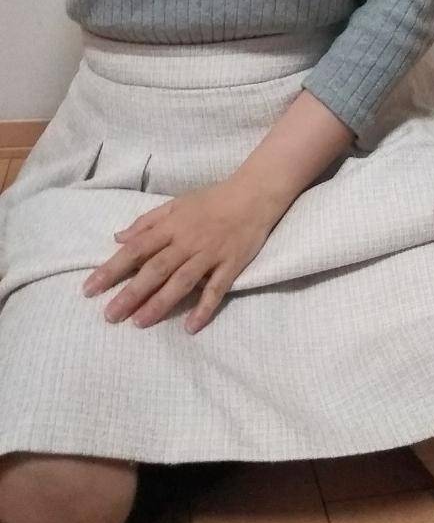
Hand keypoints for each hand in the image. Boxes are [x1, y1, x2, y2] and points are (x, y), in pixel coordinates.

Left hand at [81, 177, 287, 333]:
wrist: (253, 195)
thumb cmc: (211, 200)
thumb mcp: (175, 204)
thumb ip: (146, 222)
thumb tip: (118, 238)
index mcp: (171, 226)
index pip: (136, 250)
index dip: (112, 269)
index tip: (90, 289)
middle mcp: (187, 242)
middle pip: (155, 270)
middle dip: (131, 293)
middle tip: (110, 316)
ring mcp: (210, 255)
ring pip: (182, 282)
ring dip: (160, 303)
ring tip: (139, 323)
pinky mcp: (230, 265)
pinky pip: (216, 290)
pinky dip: (204, 308)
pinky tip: (190, 327)